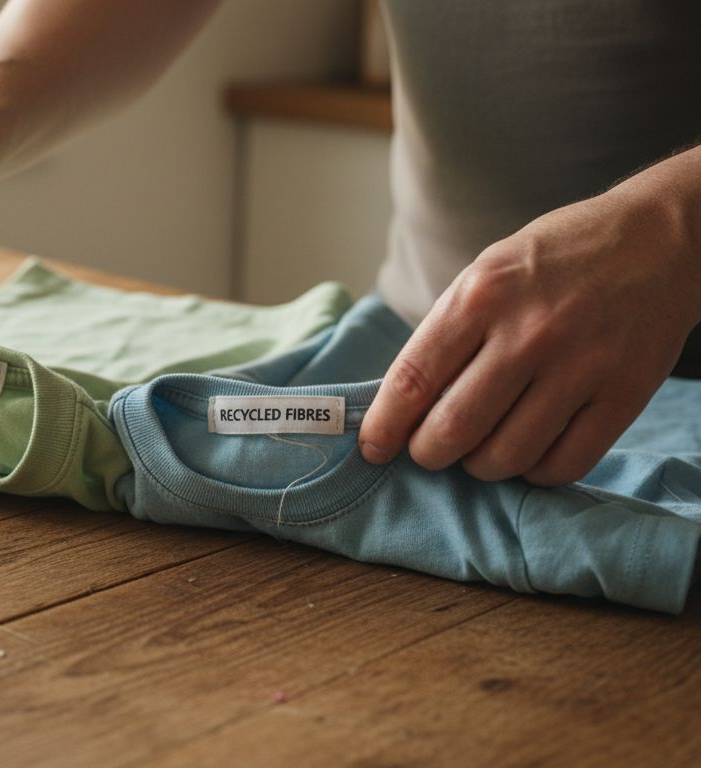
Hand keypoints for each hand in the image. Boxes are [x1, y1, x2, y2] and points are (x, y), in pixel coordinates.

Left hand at [359, 183, 700, 485]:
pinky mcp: (623, 395)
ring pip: (506, 455)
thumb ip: (447, 334)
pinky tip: (528, 454)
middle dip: (428, 454)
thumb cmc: (556, 260)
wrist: (659, 239)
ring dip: (480, 467)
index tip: (372, 448)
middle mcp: (529, 333)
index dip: (384, 426)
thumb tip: (403, 405)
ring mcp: (580, 366)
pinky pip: (564, 464)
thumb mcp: (487, 273)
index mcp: (481, 296)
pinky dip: (535, 473)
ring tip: (478, 452)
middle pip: (454, 429)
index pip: (413, 380)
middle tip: (428, 452)